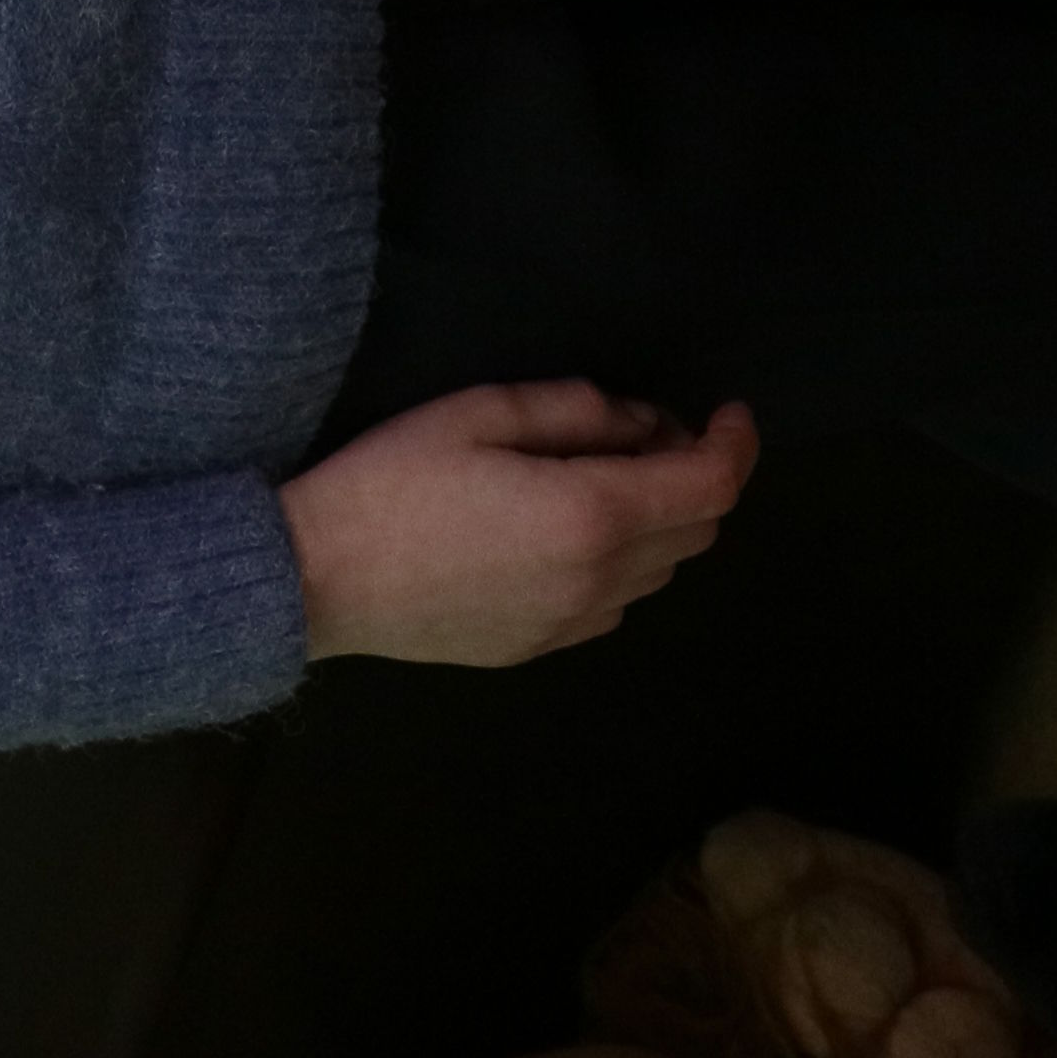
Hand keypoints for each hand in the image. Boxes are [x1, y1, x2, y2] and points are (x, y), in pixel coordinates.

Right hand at [284, 382, 757, 664]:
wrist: (321, 579)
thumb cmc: (393, 480)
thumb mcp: (480, 412)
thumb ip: (575, 409)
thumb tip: (638, 422)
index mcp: (592, 514)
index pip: (711, 485)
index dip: (735, 443)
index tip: (728, 411)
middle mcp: (601, 581)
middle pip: (698, 532)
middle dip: (695, 476)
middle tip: (646, 433)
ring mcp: (574, 625)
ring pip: (660, 573)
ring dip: (659, 522)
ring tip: (602, 478)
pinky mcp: (542, 648)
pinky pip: (615, 603)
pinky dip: (620, 562)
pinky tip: (562, 533)